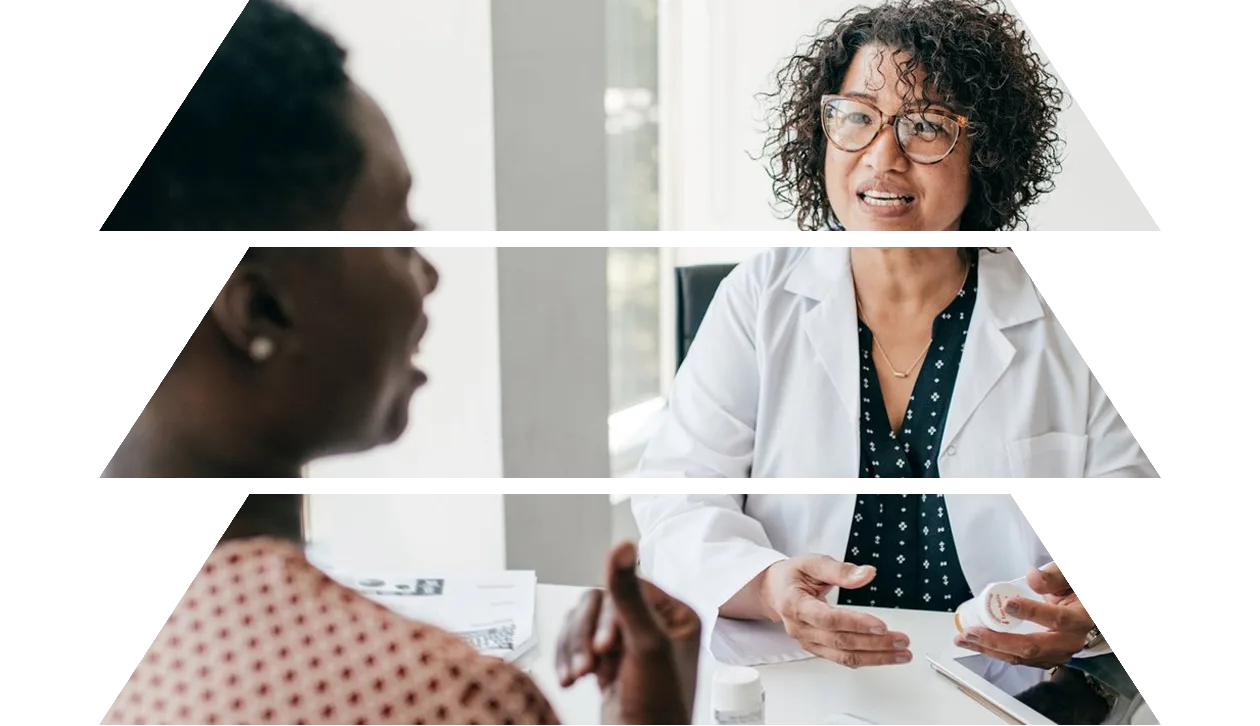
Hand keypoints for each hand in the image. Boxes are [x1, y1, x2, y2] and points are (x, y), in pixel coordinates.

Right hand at [555, 542, 700, 725]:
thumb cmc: (656, 708)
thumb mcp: (644, 645)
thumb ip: (628, 595)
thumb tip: (623, 545)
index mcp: (675, 615)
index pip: (629, 588)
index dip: (609, 616)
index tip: (606, 648)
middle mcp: (654, 624)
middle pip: (600, 603)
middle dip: (586, 637)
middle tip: (589, 666)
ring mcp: (629, 643)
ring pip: (584, 621)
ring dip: (574, 649)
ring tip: (576, 677)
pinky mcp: (608, 660)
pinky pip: (576, 641)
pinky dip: (568, 658)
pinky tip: (570, 678)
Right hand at [758, 554, 911, 668]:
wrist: (774, 591)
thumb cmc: (792, 576)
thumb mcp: (812, 563)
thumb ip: (840, 570)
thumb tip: (866, 574)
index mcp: (796, 605)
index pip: (828, 619)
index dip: (855, 624)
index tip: (881, 625)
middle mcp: (800, 628)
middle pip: (841, 641)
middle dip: (875, 643)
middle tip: (901, 641)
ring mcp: (808, 641)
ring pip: (844, 656)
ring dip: (876, 657)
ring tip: (901, 654)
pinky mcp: (816, 648)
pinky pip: (842, 659)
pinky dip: (866, 660)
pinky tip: (884, 657)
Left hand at [955, 564, 1094, 668]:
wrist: (1084, 609)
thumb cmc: (1073, 590)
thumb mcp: (1069, 577)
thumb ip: (1054, 576)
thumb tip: (1032, 578)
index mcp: (1079, 619)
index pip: (1057, 619)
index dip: (1032, 612)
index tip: (1008, 604)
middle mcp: (1069, 642)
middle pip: (1031, 647)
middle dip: (997, 641)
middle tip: (970, 632)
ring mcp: (1056, 655)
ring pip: (1020, 657)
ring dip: (990, 649)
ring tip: (963, 639)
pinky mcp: (1044, 660)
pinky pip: (1018, 659)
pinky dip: (996, 652)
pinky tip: (976, 644)